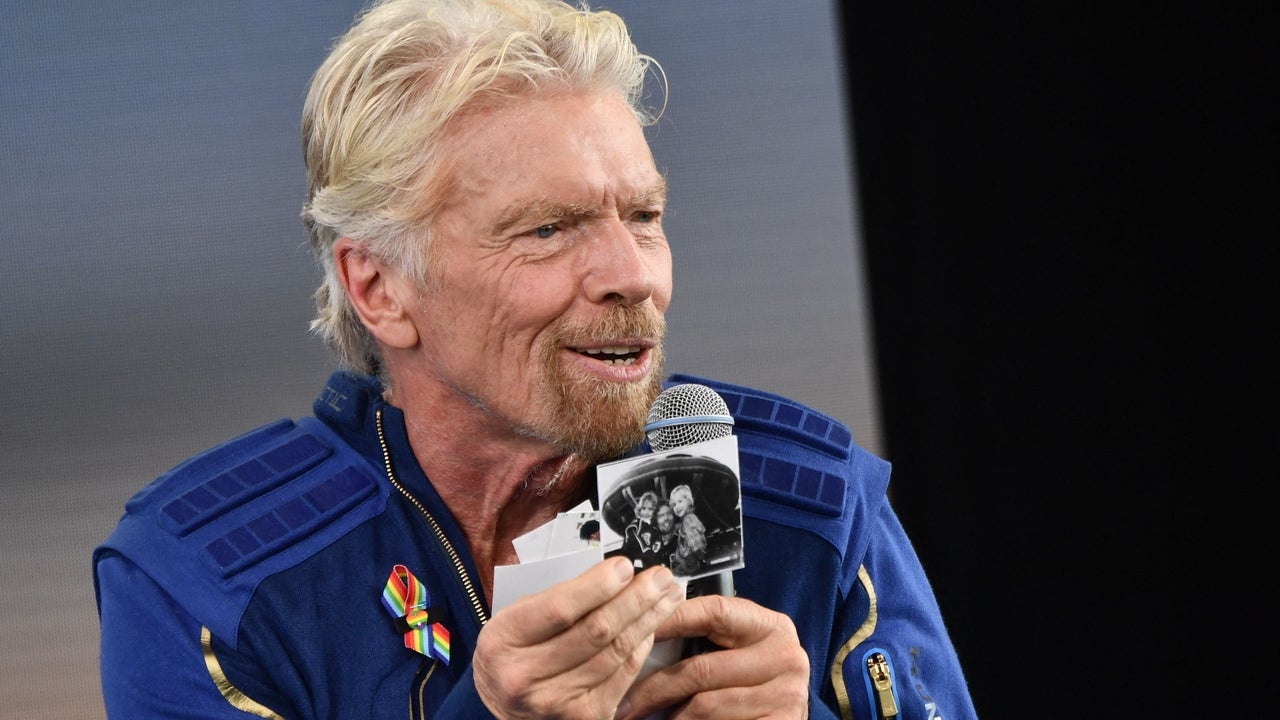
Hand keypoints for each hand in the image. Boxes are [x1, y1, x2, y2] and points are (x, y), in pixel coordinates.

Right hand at [473, 557, 686, 719]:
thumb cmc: (512, 654)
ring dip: (648, 619)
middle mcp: (526, 676)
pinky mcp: (584, 717)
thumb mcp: (515, 619)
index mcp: (504, 641)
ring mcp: (557, 702)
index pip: (560, 608)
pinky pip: (624, 675)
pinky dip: (642, 646)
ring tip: (667, 595)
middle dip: (636, 598)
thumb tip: (611, 576)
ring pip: (615, 652)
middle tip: (660, 577)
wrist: (502, 708)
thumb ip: (556, 599)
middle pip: (596, 630)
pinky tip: (652, 626)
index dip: (598, 586)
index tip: (624, 566)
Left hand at [615, 595, 809, 719]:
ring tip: (644, 718)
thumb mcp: (741, 651)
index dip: (671, 619)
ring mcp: (785, 695)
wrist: (785, 718)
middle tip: (624, 701)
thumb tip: (647, 628)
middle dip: (654, 687)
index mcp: (771, 626)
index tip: (634, 629)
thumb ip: (709, 639)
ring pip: (705, 705)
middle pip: (702, 668)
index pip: (714, 612)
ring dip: (670, 715)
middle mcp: (784, 657)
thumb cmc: (755, 681)